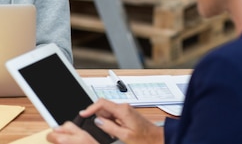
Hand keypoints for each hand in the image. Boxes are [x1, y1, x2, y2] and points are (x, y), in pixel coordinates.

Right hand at [46, 99, 163, 143]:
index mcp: (122, 110)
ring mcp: (125, 110)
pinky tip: (117, 131)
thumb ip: (109, 127)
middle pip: (103, 107)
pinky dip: (111, 122)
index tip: (83, 114)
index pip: (101, 103)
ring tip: (115, 132)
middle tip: (106, 130)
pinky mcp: (126, 113)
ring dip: (107, 121)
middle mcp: (123, 107)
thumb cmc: (145, 138)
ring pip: (108, 112)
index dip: (90, 108)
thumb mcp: (124, 135)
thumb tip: (97, 121)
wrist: (157, 138)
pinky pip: (113, 115)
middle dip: (100, 118)